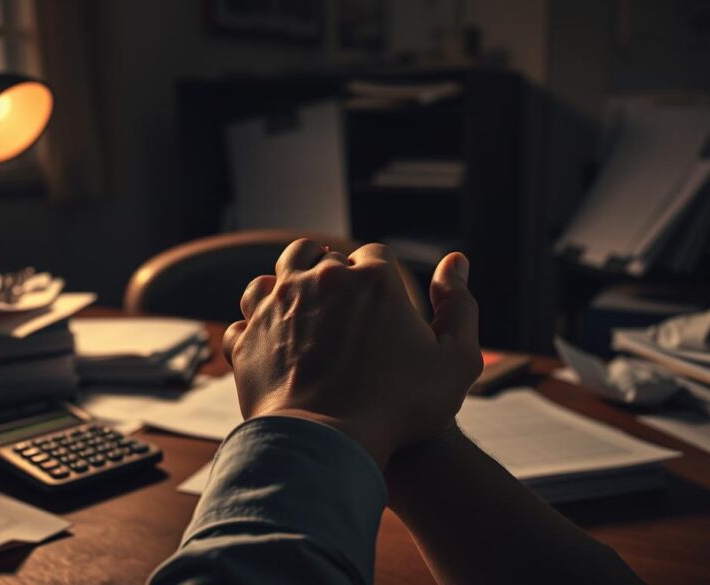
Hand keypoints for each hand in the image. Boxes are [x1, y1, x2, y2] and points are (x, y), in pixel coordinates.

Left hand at [222, 239, 482, 465]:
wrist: (328, 444)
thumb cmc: (400, 409)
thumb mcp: (456, 362)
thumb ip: (461, 307)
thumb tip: (455, 261)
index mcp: (373, 279)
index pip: (374, 256)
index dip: (378, 275)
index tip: (379, 300)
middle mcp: (321, 279)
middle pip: (321, 255)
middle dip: (332, 272)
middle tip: (341, 302)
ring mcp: (278, 304)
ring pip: (278, 273)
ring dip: (291, 283)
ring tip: (303, 306)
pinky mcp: (248, 334)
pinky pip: (248, 313)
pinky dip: (258, 320)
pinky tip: (272, 337)